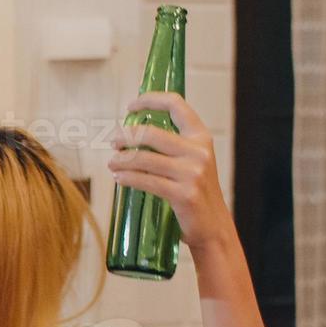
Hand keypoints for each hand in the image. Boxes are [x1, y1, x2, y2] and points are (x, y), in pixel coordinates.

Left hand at [107, 92, 238, 257]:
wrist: (213, 227)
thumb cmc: (196, 193)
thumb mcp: (192, 162)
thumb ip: (172, 147)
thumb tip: (134, 133)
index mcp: (201, 138)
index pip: (177, 105)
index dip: (151, 100)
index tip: (131, 106)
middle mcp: (199, 151)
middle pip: (151, 133)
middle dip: (125, 136)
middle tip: (114, 143)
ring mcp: (192, 173)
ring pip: (143, 158)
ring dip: (120, 159)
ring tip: (112, 163)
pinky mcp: (183, 194)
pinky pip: (145, 181)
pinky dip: (127, 177)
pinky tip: (118, 177)